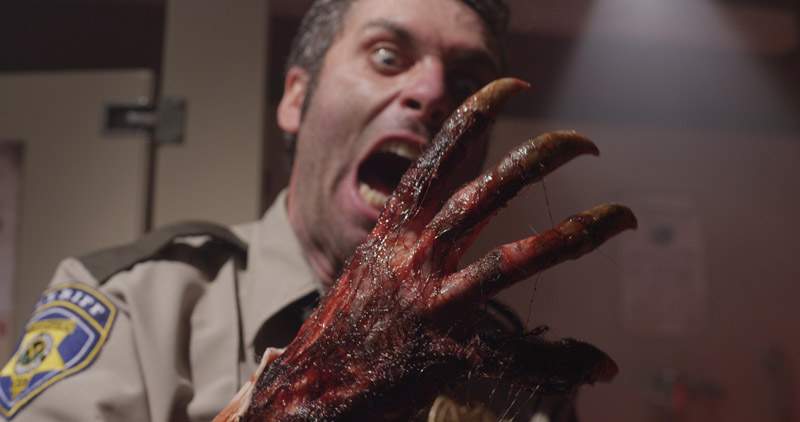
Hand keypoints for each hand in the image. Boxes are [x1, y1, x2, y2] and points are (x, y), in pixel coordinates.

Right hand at [219, 79, 635, 420]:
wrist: (312, 385)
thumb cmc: (343, 324)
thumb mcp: (370, 266)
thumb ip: (408, 239)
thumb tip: (443, 217)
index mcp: (394, 233)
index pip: (436, 161)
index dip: (475, 118)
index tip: (514, 86)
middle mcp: (413, 259)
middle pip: (483, 195)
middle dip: (536, 159)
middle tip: (584, 143)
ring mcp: (433, 305)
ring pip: (511, 262)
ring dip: (571, 235)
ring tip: (620, 216)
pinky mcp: (448, 353)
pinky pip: (517, 356)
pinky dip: (562, 360)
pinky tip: (602, 363)